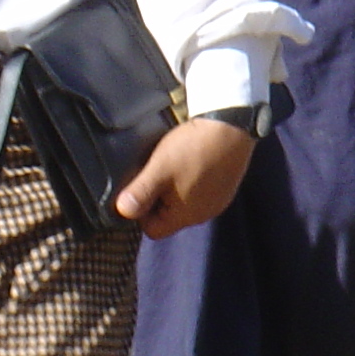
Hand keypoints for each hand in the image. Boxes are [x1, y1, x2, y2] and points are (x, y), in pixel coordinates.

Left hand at [114, 118, 256, 238]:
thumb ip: (140, 192)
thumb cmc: (195, 148)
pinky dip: (192, 178)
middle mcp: (203, 214)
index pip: (153, 230)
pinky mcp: (226, 185)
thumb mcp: (160, 168)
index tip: (139, 188)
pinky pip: (201, 190)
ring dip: (174, 186)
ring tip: (172, 162)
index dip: (140, 213)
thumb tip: (122, 211)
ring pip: (184, 201)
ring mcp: (217, 200)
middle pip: (169, 216)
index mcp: (185, 216)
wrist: (232, 125)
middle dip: (157, 197)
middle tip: (154, 170)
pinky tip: (191, 159)